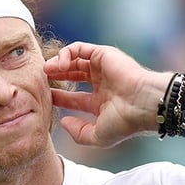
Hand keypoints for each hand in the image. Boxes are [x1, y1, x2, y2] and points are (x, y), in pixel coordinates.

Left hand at [44, 42, 171, 147]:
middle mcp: (103, 83)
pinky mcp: (103, 54)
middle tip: (42, 80)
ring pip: (75, 60)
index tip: (45, 98)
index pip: (75, 98)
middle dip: (56, 77)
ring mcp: (103, 68)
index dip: (59, 97)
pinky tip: (59, 65)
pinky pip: (79, 48)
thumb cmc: (125, 122)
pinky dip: (66, 53)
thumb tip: (63, 122)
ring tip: (46, 70)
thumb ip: (79, 133)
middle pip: (73, 76)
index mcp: (102, 102)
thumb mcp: (98, 136)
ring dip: (58, 63)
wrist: (143, 104)